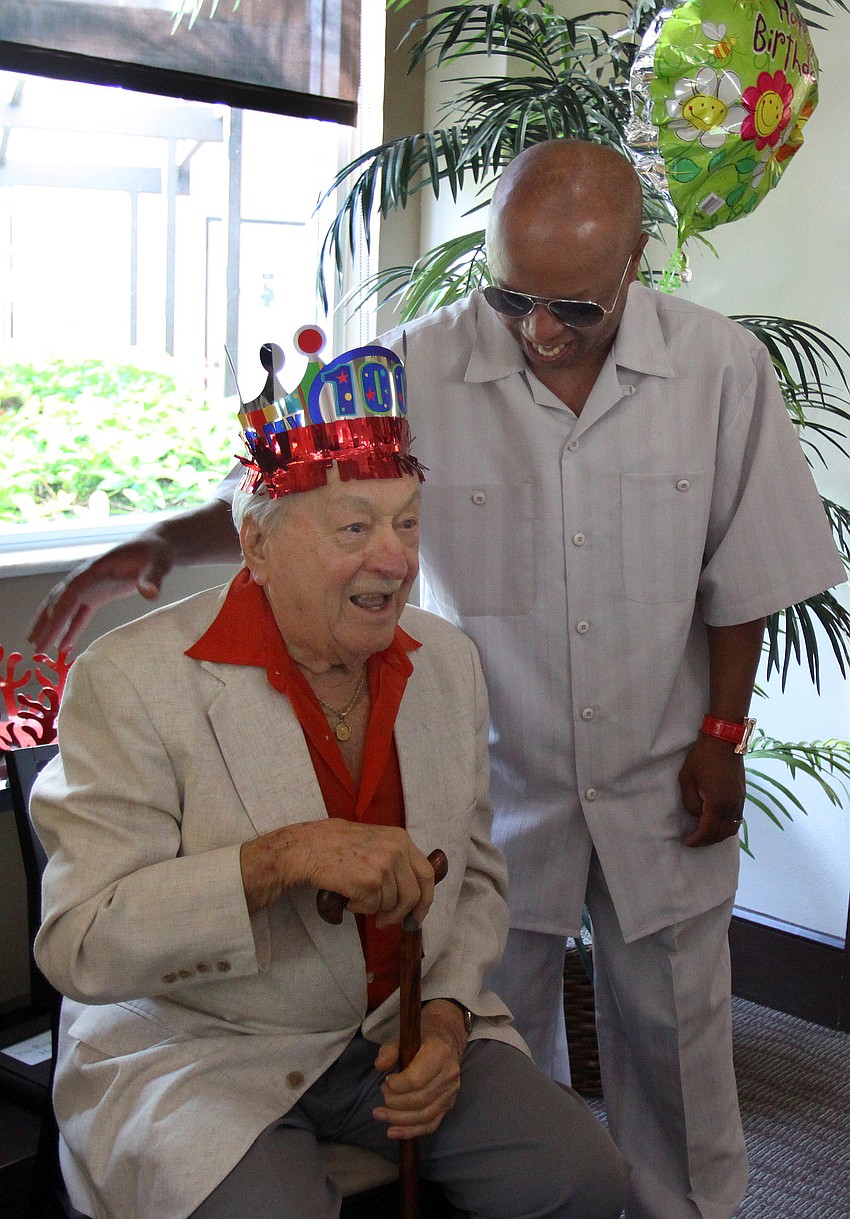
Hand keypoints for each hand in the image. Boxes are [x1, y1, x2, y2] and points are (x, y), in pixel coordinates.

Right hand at [28, 536, 174, 652]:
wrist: (155, 548)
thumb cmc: (156, 553)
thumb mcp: (158, 563)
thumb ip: (152, 577)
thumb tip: (149, 593)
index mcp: (97, 569)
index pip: (73, 589)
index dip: (61, 605)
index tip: (50, 623)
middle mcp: (87, 578)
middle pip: (61, 601)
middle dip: (46, 623)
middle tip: (35, 645)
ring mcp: (90, 587)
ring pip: (64, 609)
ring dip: (51, 628)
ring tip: (38, 648)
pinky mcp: (97, 595)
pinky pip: (79, 615)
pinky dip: (70, 630)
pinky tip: (63, 647)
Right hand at [240, 820, 435, 923]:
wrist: (306, 848)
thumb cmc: (335, 845)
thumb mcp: (375, 840)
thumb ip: (396, 859)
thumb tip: (412, 894)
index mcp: (400, 838)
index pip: (427, 874)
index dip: (425, 899)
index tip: (417, 915)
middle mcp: (396, 850)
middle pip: (414, 895)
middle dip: (402, 914)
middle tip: (386, 922)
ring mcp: (383, 866)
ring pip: (391, 904)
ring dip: (373, 907)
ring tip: (355, 895)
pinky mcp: (369, 882)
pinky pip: (372, 908)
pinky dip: (359, 908)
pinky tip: (348, 896)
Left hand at [372, 1003, 464, 1138]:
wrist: (447, 1039)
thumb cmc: (423, 1036)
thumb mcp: (405, 1036)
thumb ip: (390, 1050)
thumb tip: (379, 1065)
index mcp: (439, 1053)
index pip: (416, 1079)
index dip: (396, 1086)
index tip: (386, 1081)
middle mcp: (449, 1075)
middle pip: (420, 1100)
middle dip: (395, 1103)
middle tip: (383, 1095)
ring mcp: (451, 1092)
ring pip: (425, 1116)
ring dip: (399, 1120)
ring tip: (380, 1114)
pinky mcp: (449, 1105)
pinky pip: (431, 1124)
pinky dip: (411, 1131)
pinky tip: (393, 1132)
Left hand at [678, 735, 745, 846]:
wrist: (724, 741)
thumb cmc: (702, 758)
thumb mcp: (687, 779)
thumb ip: (690, 801)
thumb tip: (697, 815)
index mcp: (717, 803)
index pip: (707, 831)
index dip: (696, 840)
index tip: (686, 842)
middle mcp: (731, 806)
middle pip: (721, 833)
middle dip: (706, 841)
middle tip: (693, 841)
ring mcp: (739, 801)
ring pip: (732, 829)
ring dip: (718, 835)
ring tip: (704, 834)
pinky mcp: (742, 796)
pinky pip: (737, 820)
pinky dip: (727, 827)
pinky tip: (717, 824)